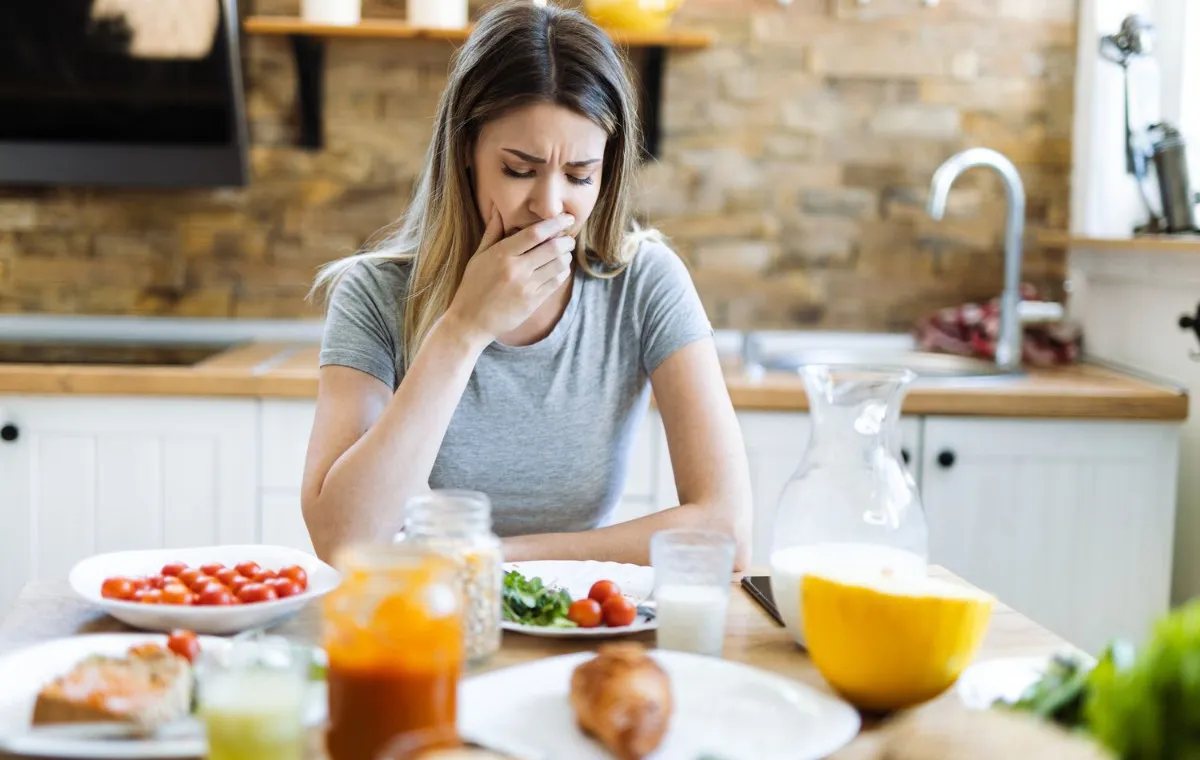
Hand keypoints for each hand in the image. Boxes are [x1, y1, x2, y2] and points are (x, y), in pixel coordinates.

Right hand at [445, 210, 575, 344]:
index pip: (535, 233)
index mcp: (502, 254)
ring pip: (558, 265)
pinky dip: (562, 272)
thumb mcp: (478, 257)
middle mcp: (516, 269)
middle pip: (552, 248)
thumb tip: (498, 209)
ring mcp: (526, 287)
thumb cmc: (472, 286)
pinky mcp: (533, 302)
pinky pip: (556, 283)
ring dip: (566, 256)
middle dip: (566, 240)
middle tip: (568, 238)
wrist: (470, 321)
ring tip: (564, 253)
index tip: (566, 217)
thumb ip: (492, 232)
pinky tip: (559, 269)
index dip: (555, 223)